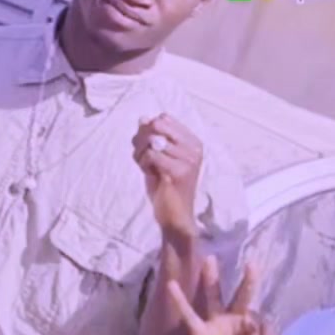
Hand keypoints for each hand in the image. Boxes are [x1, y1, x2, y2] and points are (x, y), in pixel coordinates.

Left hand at [133, 114, 201, 236]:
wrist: (175, 216)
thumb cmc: (167, 187)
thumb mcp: (159, 157)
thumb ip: (151, 138)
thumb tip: (142, 118)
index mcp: (194, 142)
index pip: (164, 118)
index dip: (149, 129)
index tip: (147, 147)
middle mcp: (194, 148)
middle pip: (156, 125)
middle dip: (142, 138)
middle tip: (141, 156)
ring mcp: (188, 160)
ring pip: (151, 139)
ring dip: (140, 153)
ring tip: (146, 166)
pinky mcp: (178, 171)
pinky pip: (150, 154)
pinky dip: (142, 162)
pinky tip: (147, 172)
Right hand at [168, 256, 283, 334]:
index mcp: (251, 326)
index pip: (262, 323)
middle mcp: (234, 318)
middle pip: (242, 297)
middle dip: (248, 282)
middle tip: (252, 264)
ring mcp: (216, 322)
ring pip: (215, 297)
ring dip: (212, 280)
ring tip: (210, 259)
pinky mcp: (200, 331)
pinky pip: (189, 314)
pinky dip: (180, 300)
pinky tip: (172, 285)